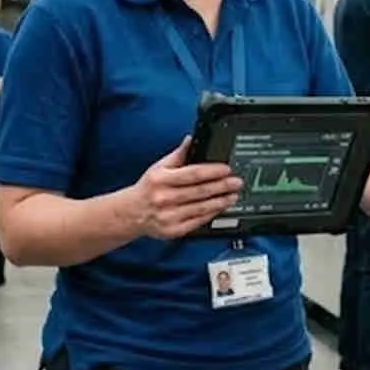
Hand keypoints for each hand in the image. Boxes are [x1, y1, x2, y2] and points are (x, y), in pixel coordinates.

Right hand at [122, 142, 241, 239]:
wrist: (132, 213)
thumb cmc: (148, 188)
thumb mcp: (158, 167)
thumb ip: (178, 154)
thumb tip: (191, 139)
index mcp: (161, 180)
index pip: (192, 174)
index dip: (212, 171)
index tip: (226, 169)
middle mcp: (164, 198)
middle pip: (200, 191)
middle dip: (222, 186)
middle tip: (236, 182)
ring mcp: (168, 216)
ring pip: (201, 208)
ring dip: (220, 201)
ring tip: (233, 195)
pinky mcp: (173, 230)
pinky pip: (197, 222)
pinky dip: (211, 214)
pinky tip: (220, 208)